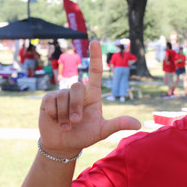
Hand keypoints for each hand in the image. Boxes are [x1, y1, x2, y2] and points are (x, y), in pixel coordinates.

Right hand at [38, 40, 140, 155]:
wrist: (64, 144)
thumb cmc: (85, 135)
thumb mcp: (102, 131)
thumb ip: (118, 125)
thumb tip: (138, 124)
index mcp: (92, 95)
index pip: (95, 72)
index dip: (95, 57)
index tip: (95, 42)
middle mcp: (78, 92)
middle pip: (77, 87)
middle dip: (76, 107)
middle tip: (76, 122)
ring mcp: (62, 94)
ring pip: (63, 97)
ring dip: (65, 115)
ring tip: (66, 125)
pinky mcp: (48, 100)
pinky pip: (51, 102)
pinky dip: (54, 114)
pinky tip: (55, 121)